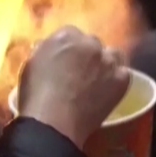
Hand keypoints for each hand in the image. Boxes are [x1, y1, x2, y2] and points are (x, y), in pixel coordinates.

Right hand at [18, 26, 130, 149]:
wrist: (53, 122)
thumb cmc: (35, 95)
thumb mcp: (31, 65)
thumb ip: (45, 51)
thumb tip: (52, 51)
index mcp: (65, 36)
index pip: (71, 34)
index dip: (69, 50)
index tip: (65, 62)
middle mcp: (89, 43)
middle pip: (92, 44)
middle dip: (87, 56)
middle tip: (79, 75)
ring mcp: (107, 61)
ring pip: (112, 56)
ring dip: (105, 64)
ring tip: (96, 82)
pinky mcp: (121, 79)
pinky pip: (123, 73)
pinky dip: (116, 80)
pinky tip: (106, 91)